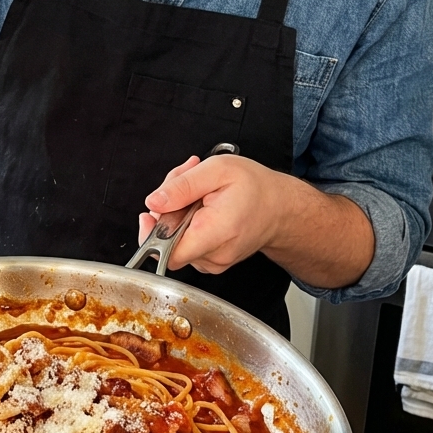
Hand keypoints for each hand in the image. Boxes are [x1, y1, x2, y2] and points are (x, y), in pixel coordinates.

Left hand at [138, 154, 375, 287]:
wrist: (281, 209)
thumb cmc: (255, 188)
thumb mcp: (218, 170)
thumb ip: (182, 185)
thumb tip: (154, 201)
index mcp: (216, 232)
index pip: (168, 254)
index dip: (151, 235)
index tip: (153, 213)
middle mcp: (214, 255)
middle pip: (168, 242)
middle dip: (167, 211)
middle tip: (183, 183)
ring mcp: (213, 263)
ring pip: (176, 242)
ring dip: (177, 215)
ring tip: (198, 193)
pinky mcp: (211, 262)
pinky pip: (186, 245)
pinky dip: (186, 225)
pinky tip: (200, 206)